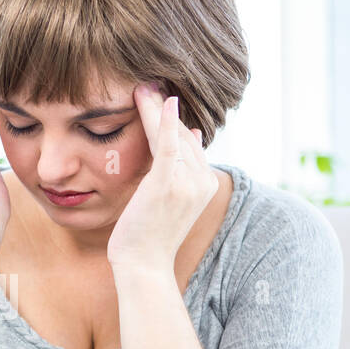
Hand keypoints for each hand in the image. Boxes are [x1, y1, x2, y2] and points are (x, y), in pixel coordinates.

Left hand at [106, 83, 219, 272]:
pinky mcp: (166, 184)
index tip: (161, 96)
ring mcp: (186, 183)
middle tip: (148, 82)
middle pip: (183, 136)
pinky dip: (162, 121)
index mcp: (206, 184)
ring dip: (156, 108)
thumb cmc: (149, 236)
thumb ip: (183, 168)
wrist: (143, 266)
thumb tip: (193, 135)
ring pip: (173, 136)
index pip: (190, 143)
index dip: (174, 120)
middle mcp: (202, 181)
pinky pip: (166, 146)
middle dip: (164, 109)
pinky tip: (161, 101)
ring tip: (143, 86)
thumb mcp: (171, 200)